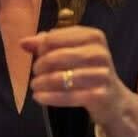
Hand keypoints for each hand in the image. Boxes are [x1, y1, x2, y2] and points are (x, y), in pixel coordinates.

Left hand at [21, 25, 137, 136]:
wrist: (114, 100)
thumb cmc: (89, 71)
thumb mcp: (74, 52)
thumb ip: (49, 45)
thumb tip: (23, 42)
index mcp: (93, 36)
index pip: (54, 38)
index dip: (40, 47)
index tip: (35, 54)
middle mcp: (99, 53)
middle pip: (56, 57)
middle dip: (40, 65)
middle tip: (36, 72)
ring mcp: (101, 75)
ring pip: (60, 77)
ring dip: (41, 82)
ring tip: (35, 85)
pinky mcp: (99, 95)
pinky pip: (66, 96)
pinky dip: (49, 97)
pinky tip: (39, 97)